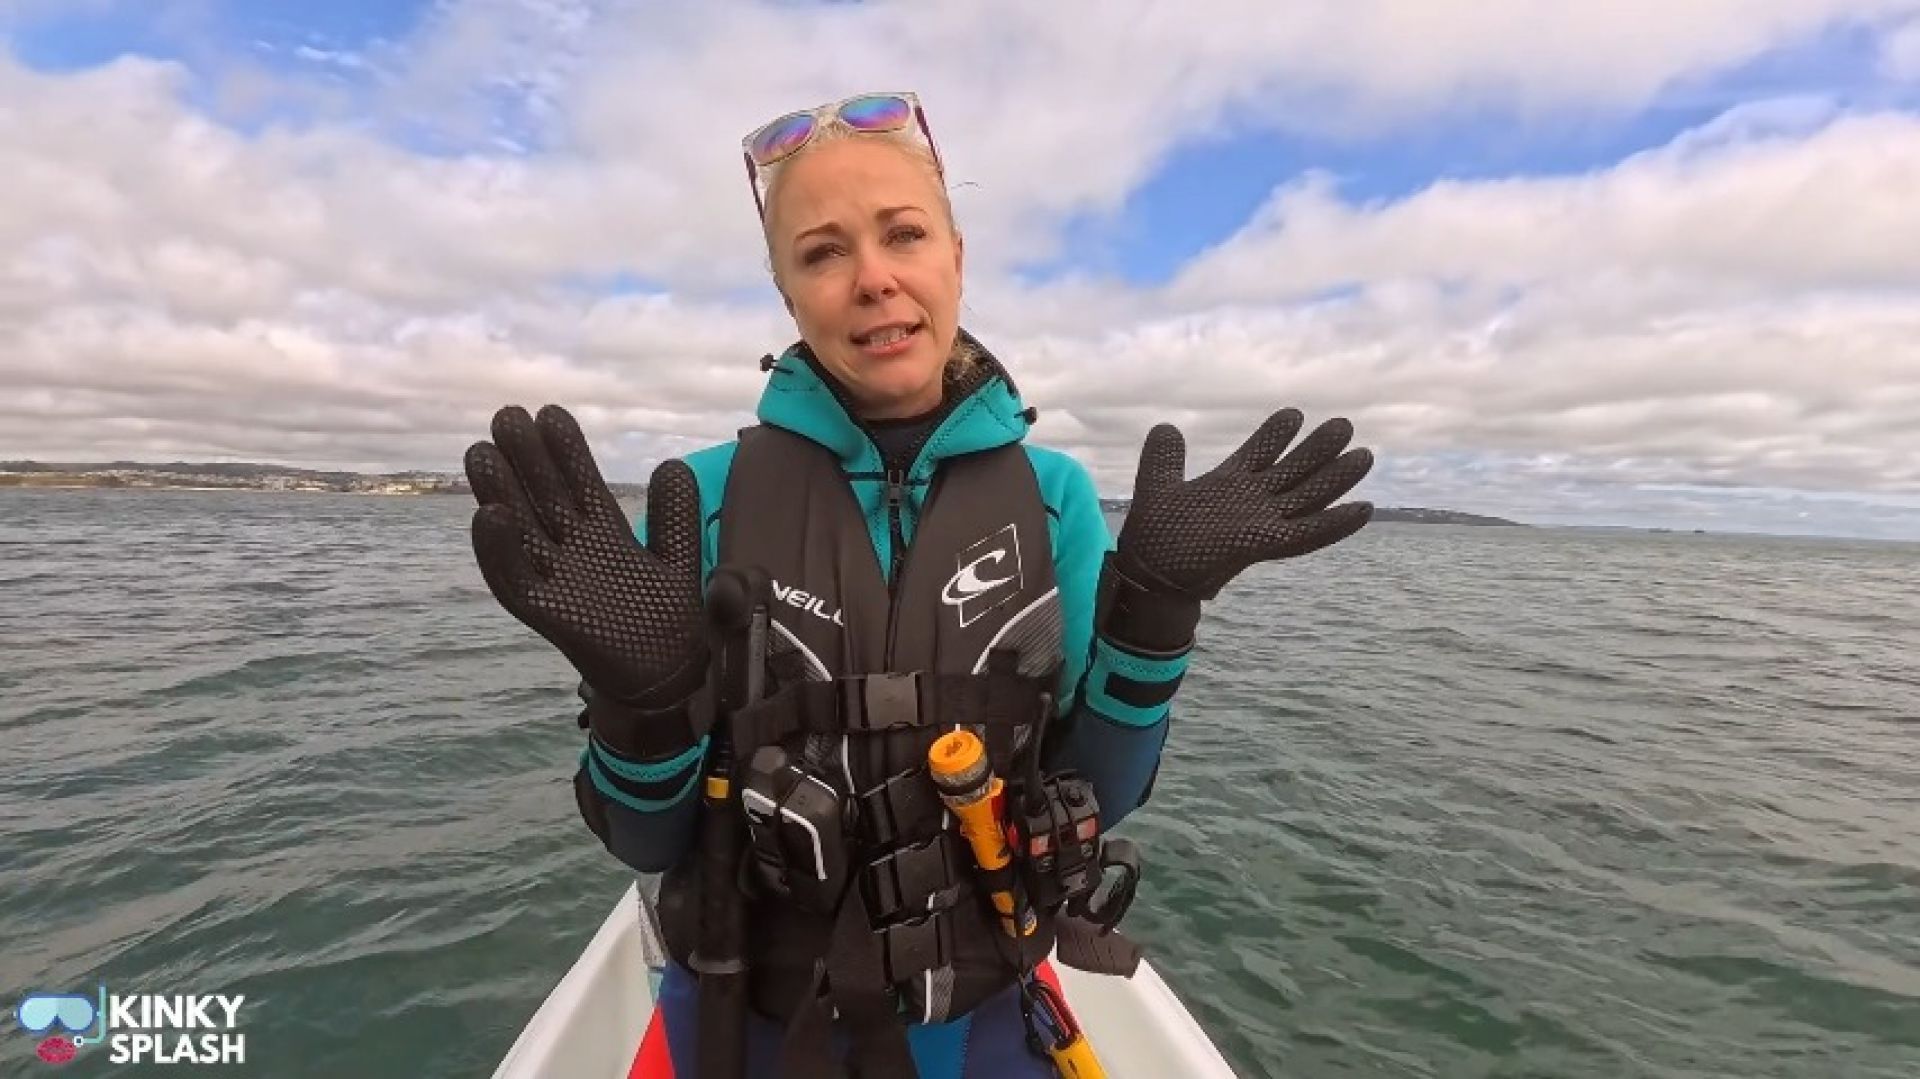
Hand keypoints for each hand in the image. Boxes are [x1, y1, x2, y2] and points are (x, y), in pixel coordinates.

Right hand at [464, 405, 705, 753]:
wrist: (665, 677)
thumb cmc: (667, 618)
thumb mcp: (678, 558)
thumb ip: (676, 516)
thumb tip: (671, 464)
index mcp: (602, 533)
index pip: (580, 483)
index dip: (566, 451)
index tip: (551, 412)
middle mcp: (572, 550)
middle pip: (541, 497)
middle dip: (525, 459)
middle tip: (506, 416)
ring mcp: (554, 579)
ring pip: (519, 530)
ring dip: (500, 494)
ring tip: (481, 452)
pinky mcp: (546, 612)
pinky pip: (514, 580)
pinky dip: (499, 551)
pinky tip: (490, 515)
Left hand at [1117, 408, 1373, 600]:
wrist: (1150, 577)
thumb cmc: (1154, 538)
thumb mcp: (1156, 485)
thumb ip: (1164, 457)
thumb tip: (1167, 426)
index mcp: (1227, 485)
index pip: (1259, 452)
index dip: (1275, 434)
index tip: (1293, 414)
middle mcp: (1250, 502)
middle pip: (1292, 470)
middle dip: (1317, 449)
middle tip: (1344, 424)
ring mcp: (1260, 523)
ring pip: (1307, 496)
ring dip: (1335, 479)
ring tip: (1364, 455)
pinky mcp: (1263, 545)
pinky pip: (1307, 534)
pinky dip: (1335, 523)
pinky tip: (1363, 509)